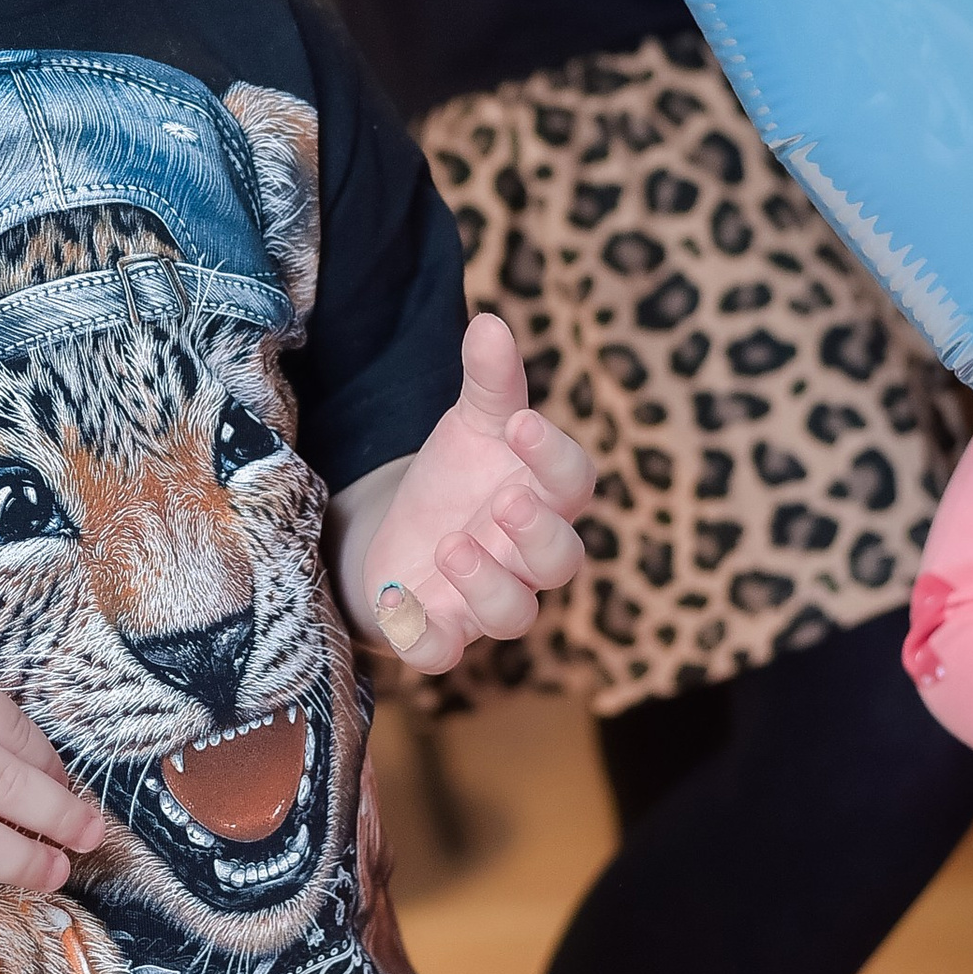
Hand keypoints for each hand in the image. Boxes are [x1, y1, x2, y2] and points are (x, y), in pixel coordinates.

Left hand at [358, 315, 596, 671]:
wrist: (402, 531)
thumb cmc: (456, 475)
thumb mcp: (469, 422)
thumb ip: (489, 380)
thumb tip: (491, 320)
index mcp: (544, 495)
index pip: (575, 483)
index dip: (555, 458)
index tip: (522, 424)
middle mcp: (525, 556)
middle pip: (561, 560)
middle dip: (538, 536)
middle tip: (504, 501)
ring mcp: (483, 599)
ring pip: (513, 614)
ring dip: (487, 585)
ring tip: (450, 545)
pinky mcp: (439, 631)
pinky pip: (442, 652)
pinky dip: (424, 637)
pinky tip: (397, 601)